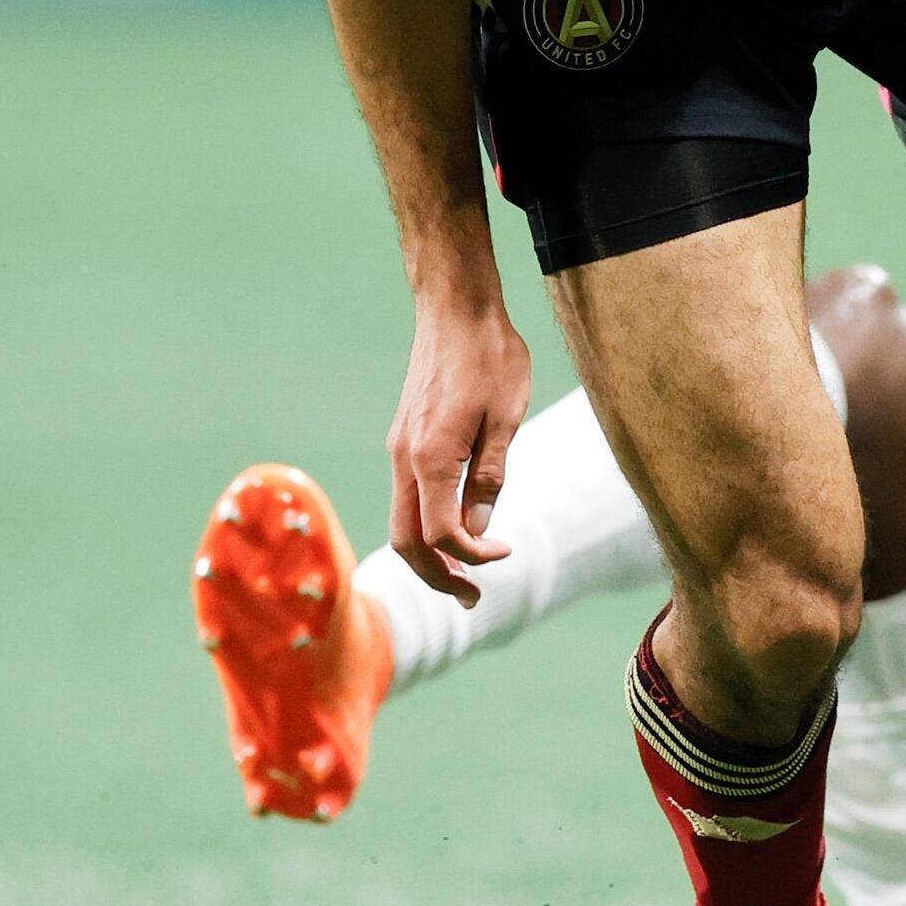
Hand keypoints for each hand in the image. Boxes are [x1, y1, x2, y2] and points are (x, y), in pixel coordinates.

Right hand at [385, 295, 530, 603]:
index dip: (472, 557)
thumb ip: (489, 479)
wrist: (455, 307)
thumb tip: (474, 534)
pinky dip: (425, 524)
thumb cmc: (491, 356)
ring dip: (429, 555)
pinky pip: (406, 496)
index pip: (440, 535)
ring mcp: (398, 447)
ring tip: (464, 574)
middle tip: (471, 598)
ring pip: (400, 521)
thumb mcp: (507, 419)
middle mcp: (404, 458)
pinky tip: (455, 527)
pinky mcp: (403, 437)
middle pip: (404, 542)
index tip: (504, 554)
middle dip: (436, 577)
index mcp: (431, 457)